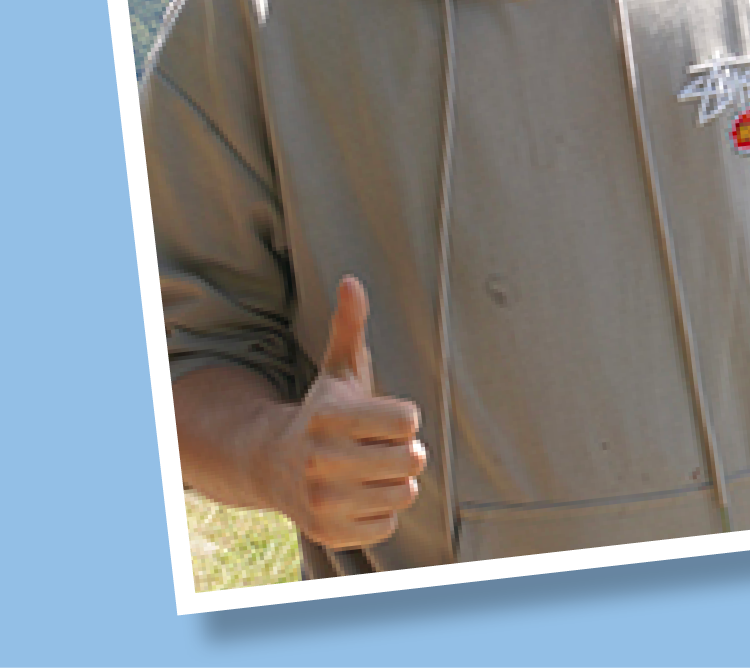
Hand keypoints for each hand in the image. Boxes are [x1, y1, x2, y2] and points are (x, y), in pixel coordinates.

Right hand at [282, 277, 423, 550]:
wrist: (272, 466)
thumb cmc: (324, 413)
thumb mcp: (339, 370)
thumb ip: (350, 326)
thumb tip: (351, 280)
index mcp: (330, 418)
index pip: (409, 420)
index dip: (403, 418)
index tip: (383, 418)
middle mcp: (320, 461)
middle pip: (412, 460)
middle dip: (405, 452)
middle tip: (381, 448)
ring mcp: (320, 501)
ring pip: (403, 494)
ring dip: (394, 483)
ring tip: (368, 472)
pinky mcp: (325, 533)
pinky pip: (387, 526)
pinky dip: (380, 514)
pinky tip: (357, 498)